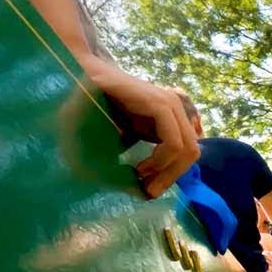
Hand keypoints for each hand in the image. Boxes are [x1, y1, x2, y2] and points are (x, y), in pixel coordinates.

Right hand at [82, 57, 199, 198]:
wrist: (80, 79)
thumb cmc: (97, 110)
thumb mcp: (123, 139)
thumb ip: (138, 159)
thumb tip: (145, 191)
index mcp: (171, 119)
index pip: (187, 153)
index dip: (171, 175)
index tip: (149, 190)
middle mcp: (176, 111)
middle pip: (192, 154)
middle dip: (170, 177)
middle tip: (147, 191)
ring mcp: (171, 105)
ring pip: (188, 150)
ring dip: (165, 172)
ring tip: (140, 177)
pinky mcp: (160, 104)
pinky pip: (174, 143)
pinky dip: (160, 161)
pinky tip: (140, 167)